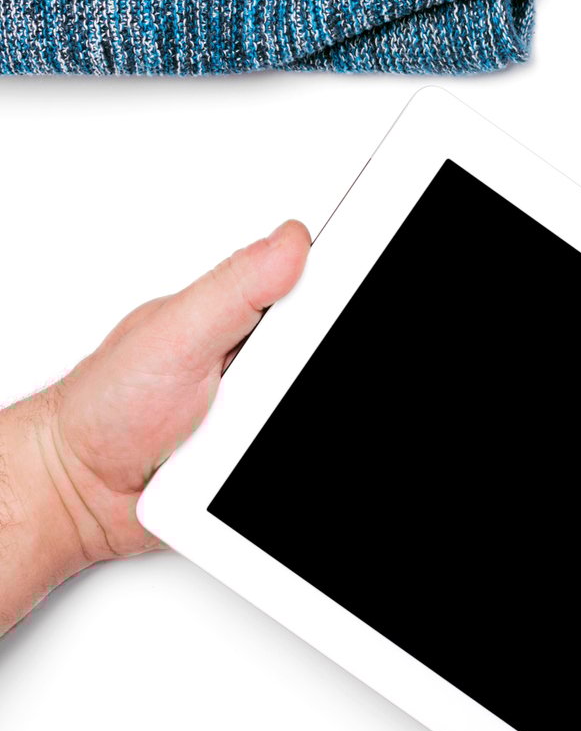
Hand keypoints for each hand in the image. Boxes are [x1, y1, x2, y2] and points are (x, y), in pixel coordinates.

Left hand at [0, 222, 311, 631]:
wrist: (79, 488)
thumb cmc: (105, 408)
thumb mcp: (173, 334)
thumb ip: (233, 289)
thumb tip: (291, 241)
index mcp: (244, 313)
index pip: (318, 287)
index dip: (351, 286)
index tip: (341, 312)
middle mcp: (260, 358)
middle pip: (328, 354)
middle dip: (310, 372)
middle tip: (254, 391)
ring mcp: (265, 410)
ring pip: (314, 405)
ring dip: (288, 426)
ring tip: (238, 437)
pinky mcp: (262, 461)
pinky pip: (296, 464)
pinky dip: (277, 472)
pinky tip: (247, 467)